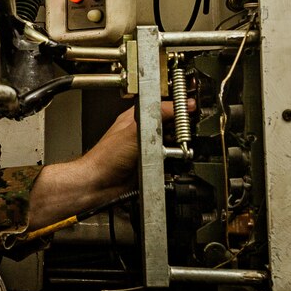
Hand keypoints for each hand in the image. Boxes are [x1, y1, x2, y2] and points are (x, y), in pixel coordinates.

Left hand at [27, 100, 185, 229]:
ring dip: (179, 148)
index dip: (178, 106)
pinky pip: (170, 162)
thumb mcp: (133, 130)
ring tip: (179, 149)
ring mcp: (148, 149)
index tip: (192, 109)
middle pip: (171, 125)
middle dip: (181, 129)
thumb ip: (155, 116)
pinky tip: (174, 164)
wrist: (99, 185)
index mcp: (135, 117)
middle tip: (187, 133)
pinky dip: (175, 163)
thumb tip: (178, 106)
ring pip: (172, 144)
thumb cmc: (106, 157)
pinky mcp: (152, 165)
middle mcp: (142, 132)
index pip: (162, 105)